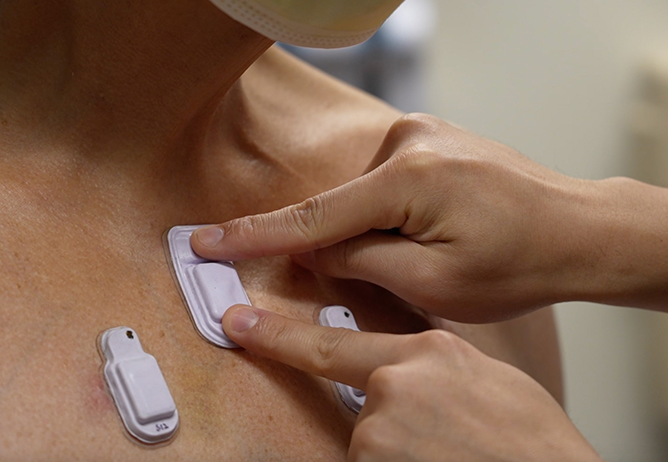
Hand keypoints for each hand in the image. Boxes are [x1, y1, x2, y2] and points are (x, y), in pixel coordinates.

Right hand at [191, 113, 643, 321]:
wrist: (578, 227)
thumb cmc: (519, 262)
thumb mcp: (433, 283)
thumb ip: (359, 262)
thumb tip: (311, 251)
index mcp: (408, 178)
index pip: (312, 218)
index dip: (253, 237)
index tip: (205, 242)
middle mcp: (409, 141)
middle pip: (339, 208)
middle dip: (339, 247)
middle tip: (398, 272)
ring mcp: (420, 133)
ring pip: (361, 197)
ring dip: (373, 231)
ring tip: (435, 250)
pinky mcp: (427, 138)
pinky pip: (381, 182)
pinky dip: (384, 212)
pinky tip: (427, 230)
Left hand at [223, 305, 601, 461]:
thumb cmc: (533, 443)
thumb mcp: (489, 381)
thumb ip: (435, 365)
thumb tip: (408, 368)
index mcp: (427, 352)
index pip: (334, 343)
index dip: (278, 336)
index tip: (236, 323)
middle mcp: (395, 383)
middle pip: (362, 404)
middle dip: (391, 426)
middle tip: (440, 440)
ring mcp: (381, 429)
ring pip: (370, 444)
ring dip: (399, 454)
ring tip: (449, 454)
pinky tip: (439, 461)